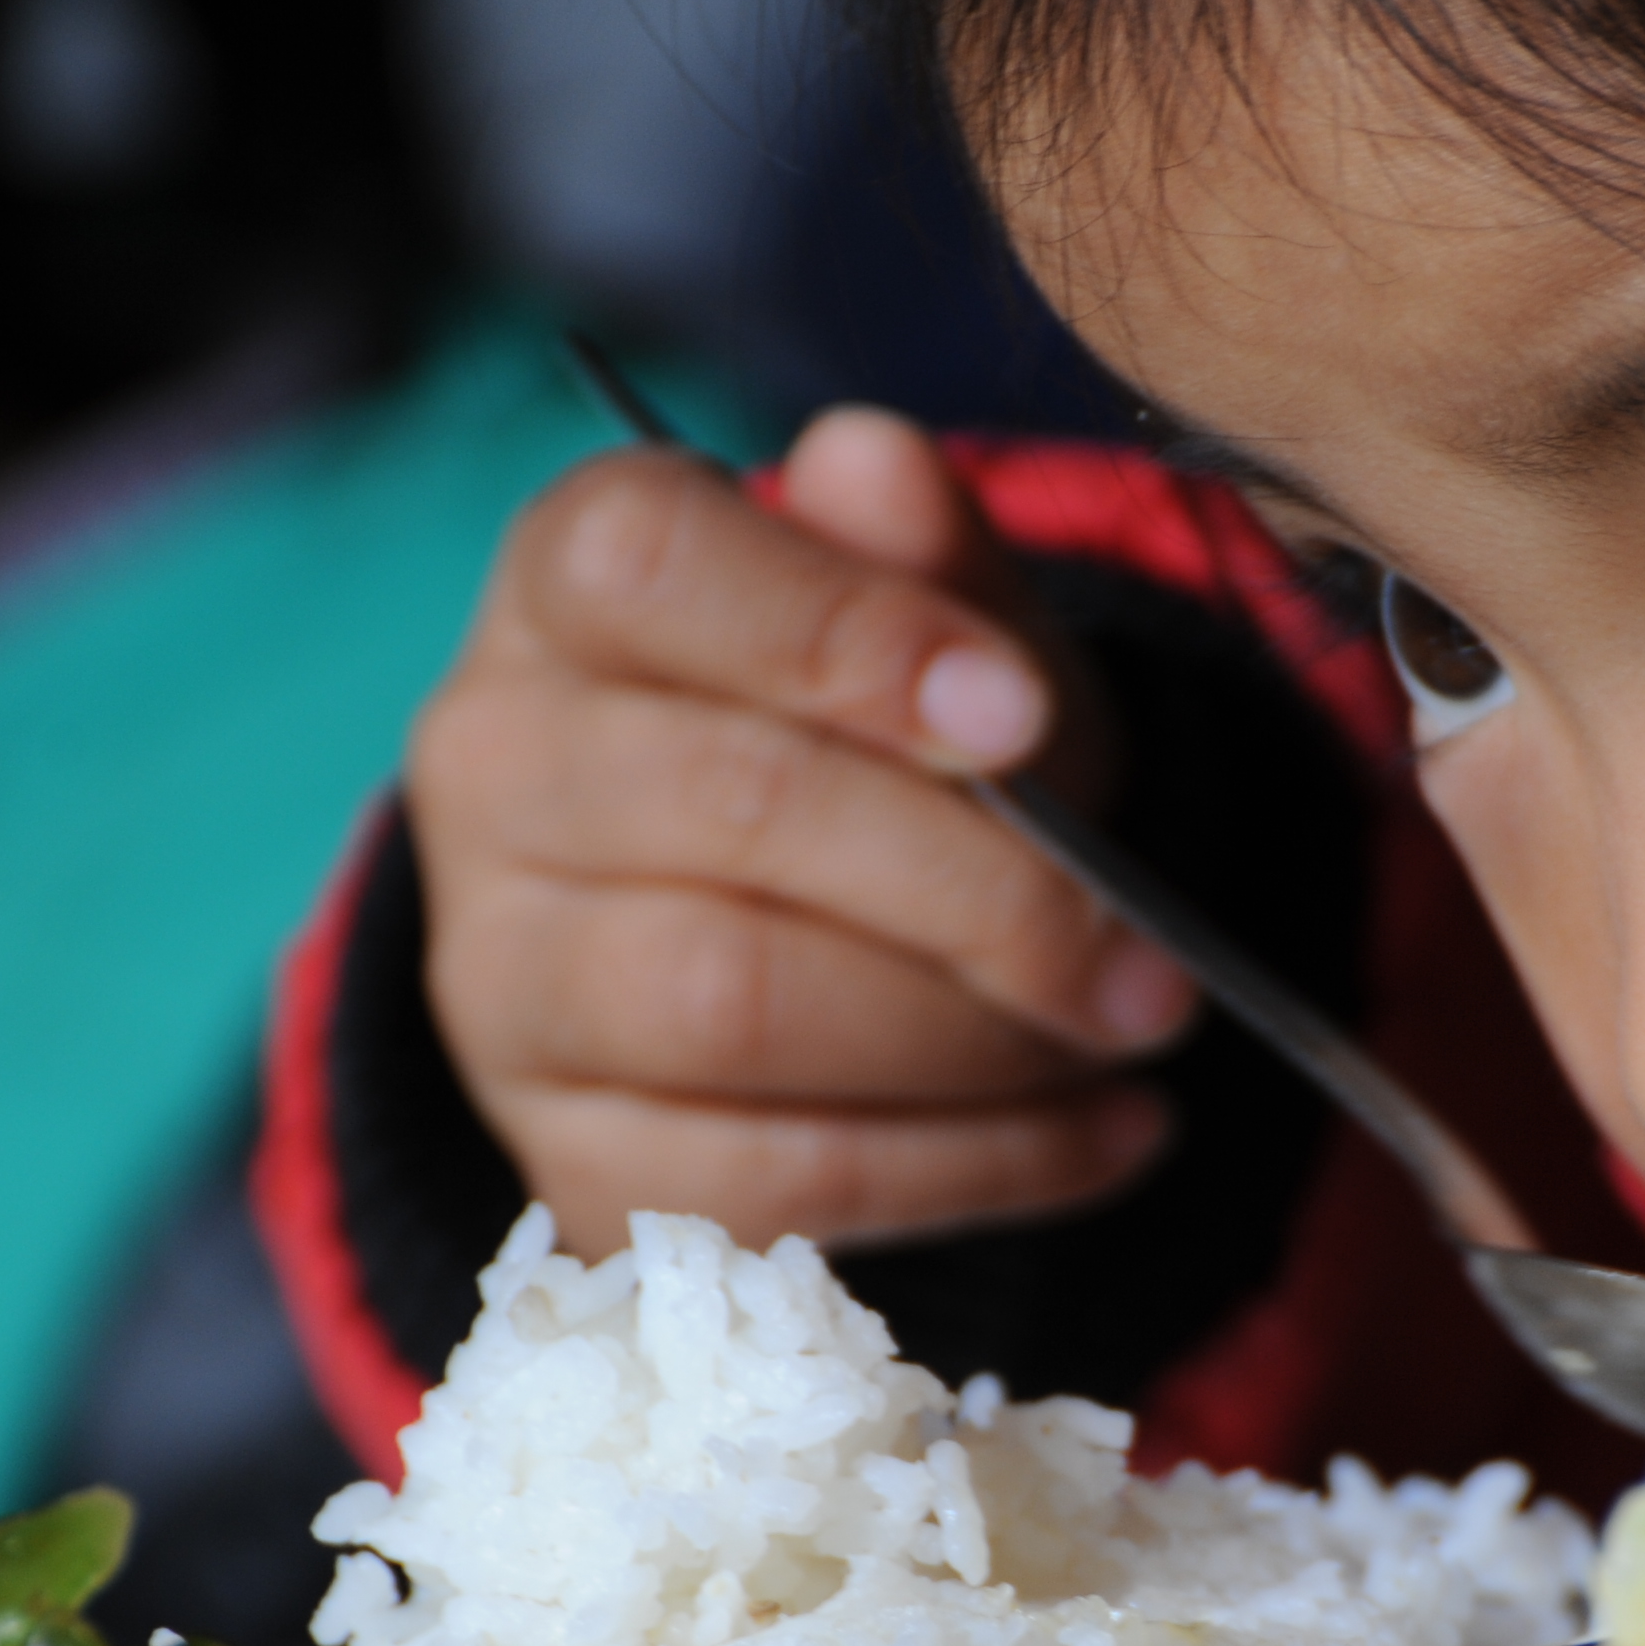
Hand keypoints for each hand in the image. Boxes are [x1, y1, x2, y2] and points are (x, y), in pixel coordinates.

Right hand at [404, 404, 1195, 1258]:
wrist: (820, 926)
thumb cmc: (893, 739)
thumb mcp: (953, 626)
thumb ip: (927, 553)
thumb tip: (873, 462)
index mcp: (571, 583)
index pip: (651, 567)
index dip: (845, 636)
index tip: (1020, 717)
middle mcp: (494, 764)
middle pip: (728, 808)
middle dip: (983, 893)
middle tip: (1150, 958)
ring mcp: (502, 974)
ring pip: (732, 1007)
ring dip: (978, 1041)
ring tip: (1129, 1032)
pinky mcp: (560, 1152)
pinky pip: (767, 1183)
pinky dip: (973, 1170)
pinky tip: (1102, 1135)